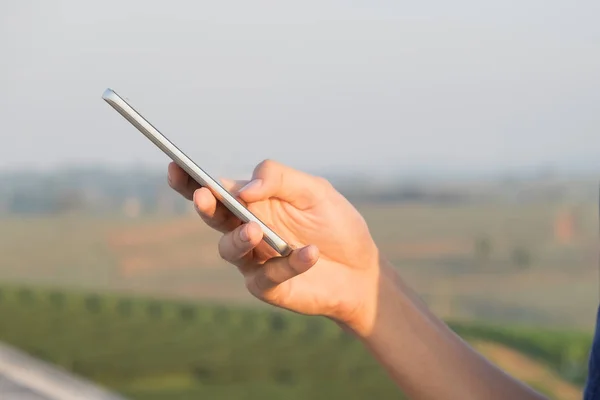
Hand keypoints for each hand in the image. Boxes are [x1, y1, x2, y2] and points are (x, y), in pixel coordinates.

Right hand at [168, 159, 380, 331]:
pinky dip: (289, 263)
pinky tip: (311, 254)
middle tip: (205, 196)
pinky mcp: (268, 286)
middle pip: (213, 217)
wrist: (362, 269)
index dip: (191, 180)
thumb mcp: (314, 191)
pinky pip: (267, 275)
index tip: (175, 166)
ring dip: (238, 238)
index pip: (215, 189)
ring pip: (229, 249)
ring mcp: (254, 259)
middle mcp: (246, 229)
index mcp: (253, 202)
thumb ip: (279, 179)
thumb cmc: (335, 225)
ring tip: (256, 229)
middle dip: (204, 206)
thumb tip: (245, 189)